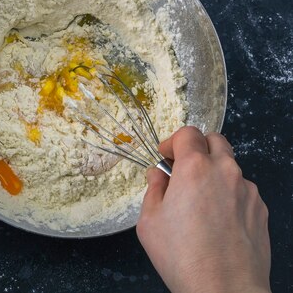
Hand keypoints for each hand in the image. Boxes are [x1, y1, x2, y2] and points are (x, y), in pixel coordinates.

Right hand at [136, 127, 270, 292]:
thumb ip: (153, 190)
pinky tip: (217, 220)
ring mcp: (247, 190)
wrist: (224, 289)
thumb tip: (158, 176)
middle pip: (215, 140)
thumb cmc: (184, 257)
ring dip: (214, 172)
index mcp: (194, 169)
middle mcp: (224, 172)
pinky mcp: (260, 209)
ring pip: (230, 166)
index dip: (172, 142)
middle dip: (197, 148)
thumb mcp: (149, 221)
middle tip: (182, 169)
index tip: (165, 156)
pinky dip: (228, 194)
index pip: (187, 133)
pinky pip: (242, 190)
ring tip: (199, 201)